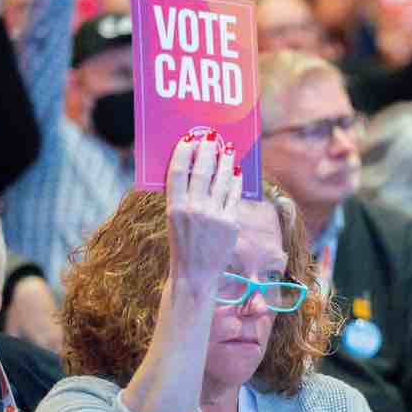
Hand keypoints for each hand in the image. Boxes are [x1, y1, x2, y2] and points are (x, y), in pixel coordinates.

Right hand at [165, 132, 241, 291]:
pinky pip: (234, 195)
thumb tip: (192, 168)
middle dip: (207, 151)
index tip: (189, 139)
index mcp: (174, 207)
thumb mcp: (174, 219)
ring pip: (221, 180)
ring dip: (225, 161)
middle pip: (201, 172)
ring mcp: (214, 216)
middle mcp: (194, 210)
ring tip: (227, 148)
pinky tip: (237, 170)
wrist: (195, 273)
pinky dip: (236, 180)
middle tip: (211, 137)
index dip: (183, 153)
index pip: (177, 172)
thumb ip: (182, 196)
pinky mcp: (230, 223)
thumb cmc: (183, 243)